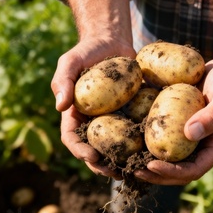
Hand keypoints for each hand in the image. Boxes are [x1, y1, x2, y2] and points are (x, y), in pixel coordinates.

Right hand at [53, 37, 135, 178]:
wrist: (113, 40)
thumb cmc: (88, 50)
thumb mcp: (71, 61)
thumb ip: (63, 81)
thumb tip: (60, 106)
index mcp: (75, 113)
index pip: (72, 138)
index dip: (80, 150)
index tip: (92, 156)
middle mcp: (93, 121)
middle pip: (94, 149)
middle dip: (102, 165)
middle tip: (115, 172)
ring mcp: (113, 119)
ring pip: (116, 146)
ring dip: (123, 160)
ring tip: (134, 169)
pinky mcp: (131, 113)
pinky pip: (135, 131)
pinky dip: (141, 143)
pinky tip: (152, 150)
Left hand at [133, 6, 212, 184]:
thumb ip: (212, 116)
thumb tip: (189, 134)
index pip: (193, 170)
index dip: (172, 173)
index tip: (151, 166)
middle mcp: (201, 146)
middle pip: (177, 170)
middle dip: (155, 174)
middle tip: (132, 170)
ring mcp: (190, 137)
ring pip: (168, 156)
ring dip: (147, 160)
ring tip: (126, 160)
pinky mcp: (179, 124)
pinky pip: (163, 136)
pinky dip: (147, 139)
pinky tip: (129, 135)